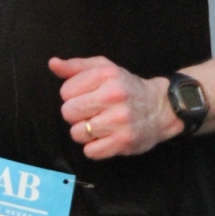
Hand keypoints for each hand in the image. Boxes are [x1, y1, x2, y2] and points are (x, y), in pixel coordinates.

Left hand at [49, 56, 181, 159]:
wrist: (161, 108)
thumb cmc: (127, 88)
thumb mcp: (104, 69)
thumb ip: (76, 67)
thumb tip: (53, 64)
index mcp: (106, 75)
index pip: (65, 92)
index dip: (73, 96)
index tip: (88, 96)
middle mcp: (113, 96)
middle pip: (68, 113)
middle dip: (77, 114)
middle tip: (93, 112)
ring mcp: (119, 120)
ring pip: (77, 133)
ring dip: (85, 132)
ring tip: (100, 125)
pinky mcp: (123, 142)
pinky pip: (90, 151)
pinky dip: (94, 147)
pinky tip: (106, 137)